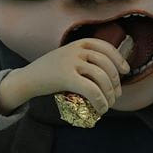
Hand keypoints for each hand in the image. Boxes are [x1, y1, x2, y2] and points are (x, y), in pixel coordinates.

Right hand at [0, 38, 129, 114]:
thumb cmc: (48, 72)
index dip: (118, 58)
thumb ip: (83, 59)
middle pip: (106, 64)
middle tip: (116, 95)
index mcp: (77, 43)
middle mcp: (75, 50)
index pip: (104, 46)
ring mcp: (71, 62)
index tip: (125, 70)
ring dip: (109, 94)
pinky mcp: (66, 77)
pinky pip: (91, 89)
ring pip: (101, 77)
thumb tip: (108, 73)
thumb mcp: (66, 58)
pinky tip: (101, 109)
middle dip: (115, 81)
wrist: (27, 79)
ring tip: (108, 104)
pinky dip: (100, 101)